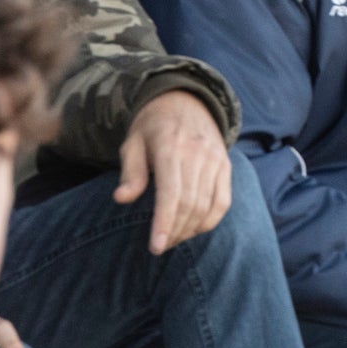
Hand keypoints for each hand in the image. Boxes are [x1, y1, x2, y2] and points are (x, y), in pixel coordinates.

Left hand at [116, 88, 231, 251]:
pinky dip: (210, 221)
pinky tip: (194, 229)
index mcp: (170, 147)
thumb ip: (130, 172)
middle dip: (175, 231)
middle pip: (189, 204)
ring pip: (207, 206)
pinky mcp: (225, 166)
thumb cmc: (152, 127)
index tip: (156, 246)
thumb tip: (121, 199)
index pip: (170, 193)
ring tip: (173, 239)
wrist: (184, 100)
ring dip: (190, 229)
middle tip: (160, 246)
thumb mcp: (133, 143)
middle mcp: (197, 153)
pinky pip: (223, 201)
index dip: (164, 223)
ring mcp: (215, 159)